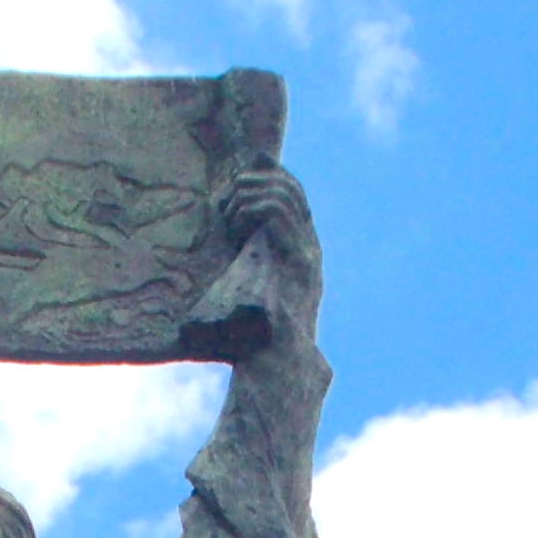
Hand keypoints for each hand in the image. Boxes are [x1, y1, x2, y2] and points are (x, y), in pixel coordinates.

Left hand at [218, 158, 321, 332]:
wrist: (275, 364)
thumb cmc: (256, 335)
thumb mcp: (250, 288)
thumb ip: (246, 261)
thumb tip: (228, 242)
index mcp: (301, 251)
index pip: (294, 195)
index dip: (271, 175)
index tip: (242, 174)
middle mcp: (309, 248)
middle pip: (292, 189)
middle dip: (257, 181)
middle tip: (229, 197)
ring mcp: (307, 253)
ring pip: (284, 195)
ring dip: (250, 195)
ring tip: (230, 215)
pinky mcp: (298, 260)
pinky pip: (277, 213)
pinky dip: (252, 209)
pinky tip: (237, 229)